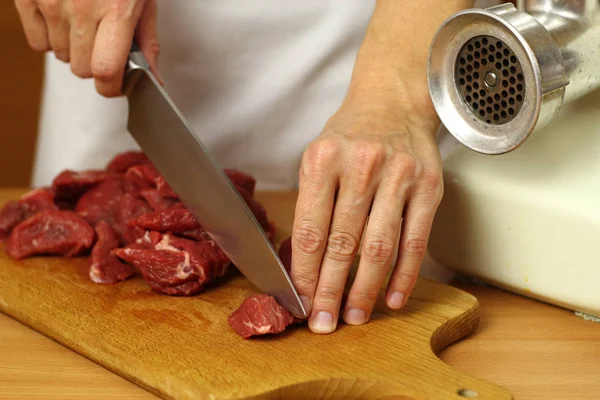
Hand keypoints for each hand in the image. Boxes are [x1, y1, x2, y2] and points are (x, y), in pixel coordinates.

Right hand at [14, 0, 159, 96]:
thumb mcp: (144, 2)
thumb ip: (148, 44)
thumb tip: (154, 81)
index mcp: (118, 11)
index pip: (105, 71)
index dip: (110, 86)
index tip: (113, 84)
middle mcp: (83, 8)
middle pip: (83, 69)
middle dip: (94, 63)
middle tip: (101, 41)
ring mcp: (52, 2)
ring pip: (60, 57)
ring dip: (72, 48)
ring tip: (83, 21)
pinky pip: (37, 43)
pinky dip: (49, 36)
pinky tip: (62, 17)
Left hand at [290, 93, 443, 333]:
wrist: (392, 102)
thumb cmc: (348, 137)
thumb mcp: (317, 159)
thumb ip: (312, 206)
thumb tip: (306, 266)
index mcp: (323, 160)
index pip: (311, 229)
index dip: (306, 272)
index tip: (302, 300)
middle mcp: (362, 166)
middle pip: (344, 243)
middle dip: (331, 290)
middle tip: (324, 322)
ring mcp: (399, 176)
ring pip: (380, 247)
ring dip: (366, 289)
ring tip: (355, 315)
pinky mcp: (429, 187)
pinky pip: (416, 241)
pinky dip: (404, 275)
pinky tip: (392, 298)